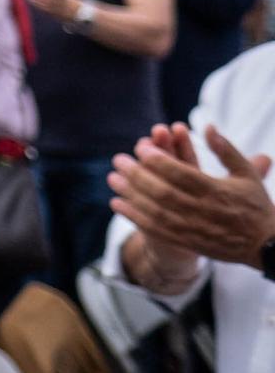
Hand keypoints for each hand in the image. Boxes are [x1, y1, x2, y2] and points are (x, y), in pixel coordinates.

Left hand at [108, 121, 274, 267]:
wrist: (267, 246)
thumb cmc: (255, 205)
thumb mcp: (246, 174)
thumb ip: (226, 150)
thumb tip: (207, 126)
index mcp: (217, 191)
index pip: (181, 173)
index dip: (158, 160)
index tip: (141, 148)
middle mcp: (203, 210)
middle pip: (163, 191)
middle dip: (137, 175)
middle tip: (118, 160)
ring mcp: (194, 228)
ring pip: (156, 211)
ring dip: (131, 195)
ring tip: (112, 179)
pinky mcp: (188, 242)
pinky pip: (156, 230)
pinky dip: (134, 217)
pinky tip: (117, 204)